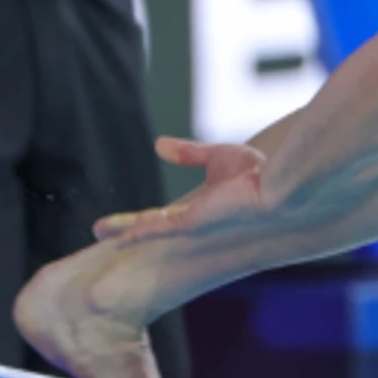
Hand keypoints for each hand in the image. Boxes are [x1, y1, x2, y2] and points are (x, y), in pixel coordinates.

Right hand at [90, 137, 265, 242]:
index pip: (163, 215)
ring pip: (147, 230)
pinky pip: (154, 227)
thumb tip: (158, 144)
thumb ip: (188, 153)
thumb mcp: (217, 157)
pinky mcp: (189, 223)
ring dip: (123, 231)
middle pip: (150, 229)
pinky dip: (134, 229)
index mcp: (198, 210)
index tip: (123, 222)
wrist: (278, 189)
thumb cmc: (257, 175)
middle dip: (125, 231)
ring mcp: (189, 225)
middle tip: (100, 233)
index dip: (142, 217)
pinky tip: (114, 232)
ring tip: (99, 232)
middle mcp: (191, 222)